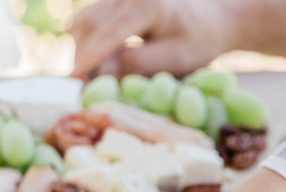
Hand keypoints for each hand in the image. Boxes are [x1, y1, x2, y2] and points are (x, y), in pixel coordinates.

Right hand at [70, 0, 233, 77]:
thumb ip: (137, 64)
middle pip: (88, 24)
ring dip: (82, 50)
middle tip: (80, 89)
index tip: (72, 81)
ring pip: (84, 20)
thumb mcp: (175, 58)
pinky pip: (91, 20)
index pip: (107, 33)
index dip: (88, 59)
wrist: (213, 18)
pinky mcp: (115, 1)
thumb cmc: (199, 41)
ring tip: (90, 79)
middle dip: (81, 57)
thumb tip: (99, 72)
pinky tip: (99, 64)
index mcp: (146, 3)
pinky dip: (89, 43)